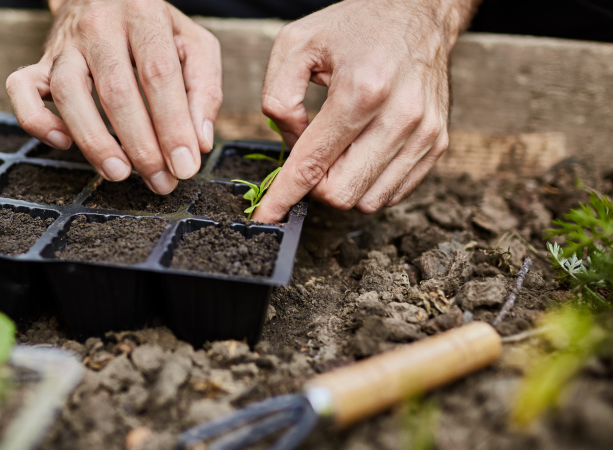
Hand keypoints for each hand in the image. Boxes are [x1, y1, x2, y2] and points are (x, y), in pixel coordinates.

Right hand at [6, 0, 221, 193]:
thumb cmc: (155, 29)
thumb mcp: (193, 44)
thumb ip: (204, 89)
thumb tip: (199, 143)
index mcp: (144, 14)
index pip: (159, 74)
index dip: (172, 125)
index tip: (185, 166)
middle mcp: (100, 25)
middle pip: (116, 91)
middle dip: (141, 145)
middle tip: (161, 181)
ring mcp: (65, 44)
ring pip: (67, 93)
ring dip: (94, 141)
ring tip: (120, 173)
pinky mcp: (40, 61)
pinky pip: (20, 89)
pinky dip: (37, 121)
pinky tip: (63, 143)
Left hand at [252, 0, 477, 221]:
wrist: (418, 13)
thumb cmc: (355, 27)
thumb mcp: (296, 44)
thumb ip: (277, 96)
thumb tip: (290, 142)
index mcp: (361, 90)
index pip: (313, 163)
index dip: (284, 196)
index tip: (266, 216)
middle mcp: (400, 116)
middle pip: (341, 192)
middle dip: (314, 186)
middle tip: (309, 158)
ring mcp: (424, 133)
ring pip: (368, 200)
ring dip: (342, 185)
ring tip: (338, 150)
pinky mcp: (438, 144)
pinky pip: (393, 193)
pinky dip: (368, 183)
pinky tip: (360, 153)